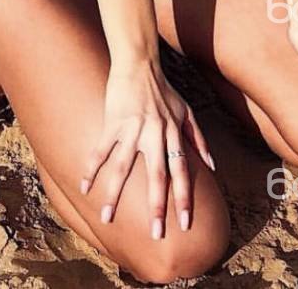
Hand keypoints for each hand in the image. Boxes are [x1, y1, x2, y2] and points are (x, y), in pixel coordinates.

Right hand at [80, 57, 214, 237]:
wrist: (139, 63)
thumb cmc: (163, 88)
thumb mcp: (187, 110)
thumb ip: (198, 138)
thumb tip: (212, 166)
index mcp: (173, 133)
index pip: (182, 172)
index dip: (185, 198)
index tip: (186, 224)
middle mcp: (155, 133)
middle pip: (158, 175)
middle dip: (158, 206)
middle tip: (157, 234)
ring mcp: (132, 128)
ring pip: (124, 167)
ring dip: (115, 194)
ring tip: (107, 218)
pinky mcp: (112, 122)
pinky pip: (101, 150)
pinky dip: (92, 169)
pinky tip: (85, 187)